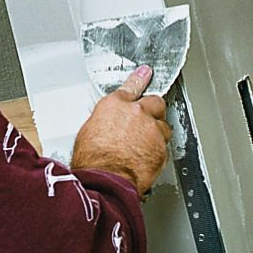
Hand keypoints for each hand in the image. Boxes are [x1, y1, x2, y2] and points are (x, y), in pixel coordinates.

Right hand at [70, 65, 171, 195]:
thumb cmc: (92, 160)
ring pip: (163, 125)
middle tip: (146, 121)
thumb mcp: (89, 132)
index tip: (146, 72)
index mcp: (114, 105)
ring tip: (143, 146)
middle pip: (155, 102)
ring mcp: (151, 129)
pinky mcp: (162, 147)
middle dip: (152, 110)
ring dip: (156, 133)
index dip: (140, 79)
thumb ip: (106, 121)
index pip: (132, 86)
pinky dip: (157, 150)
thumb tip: (109, 125)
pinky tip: (146, 158)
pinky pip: (164, 145)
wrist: (105, 180)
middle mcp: (136, 112)